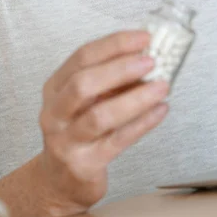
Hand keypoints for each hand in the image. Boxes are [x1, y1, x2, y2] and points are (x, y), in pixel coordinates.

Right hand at [37, 31, 168, 214]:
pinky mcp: (83, 165)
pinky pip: (117, 141)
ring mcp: (66, 140)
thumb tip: (148, 54)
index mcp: (56, 86)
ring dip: (135, 99)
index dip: (115, 44)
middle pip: (83, 84)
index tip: (144, 37)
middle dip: (120, 69)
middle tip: (151, 61)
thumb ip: (111, 78)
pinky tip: (160, 110)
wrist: (61, 179)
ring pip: (100, 116)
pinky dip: (142, 124)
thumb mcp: (88, 99)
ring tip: (162, 87)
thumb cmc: (79, 128)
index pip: (83, 56)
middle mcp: (55, 112)